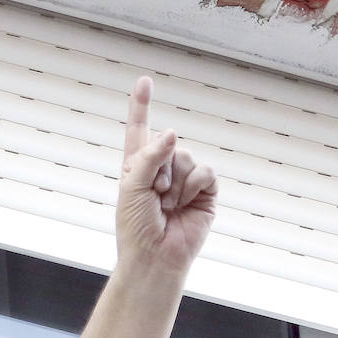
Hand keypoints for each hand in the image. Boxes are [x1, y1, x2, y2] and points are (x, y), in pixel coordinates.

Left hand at [115, 77, 216, 273]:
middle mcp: (162, 169)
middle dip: (160, 168)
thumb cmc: (135, 227)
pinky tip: (185, 204)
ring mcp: (185, 179)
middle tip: (153, 196)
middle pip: (169, 143)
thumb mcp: (131, 187)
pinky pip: (205, 171)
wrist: (156, 256)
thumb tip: (172, 132)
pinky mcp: (206, 190)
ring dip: (175, 181)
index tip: (145, 81)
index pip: (139, 130)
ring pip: (187, 156)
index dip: (142, 105)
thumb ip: (148, 156)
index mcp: (137, 166)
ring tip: (168, 204)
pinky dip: (194, 185)